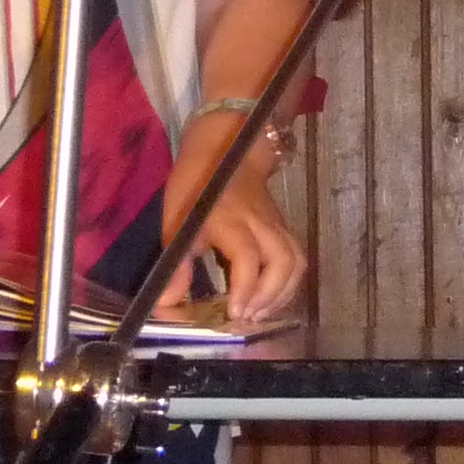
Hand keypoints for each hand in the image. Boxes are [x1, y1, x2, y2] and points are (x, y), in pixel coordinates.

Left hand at [158, 118, 305, 319]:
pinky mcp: (283, 227)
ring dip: (282, 292)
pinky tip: (270, 297)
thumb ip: (175, 264)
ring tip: (260, 312)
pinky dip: (287, 282)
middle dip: (269, 296)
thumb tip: (168, 303)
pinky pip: (296, 257)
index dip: (245, 287)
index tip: (234, 311)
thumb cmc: (196, 184)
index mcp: (230, 219)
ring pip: (295, 261)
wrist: (225, 147)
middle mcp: (260, 223)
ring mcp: (275, 224)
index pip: (248, 257)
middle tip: (247, 317)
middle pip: (283, 261)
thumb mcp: (175, 220)